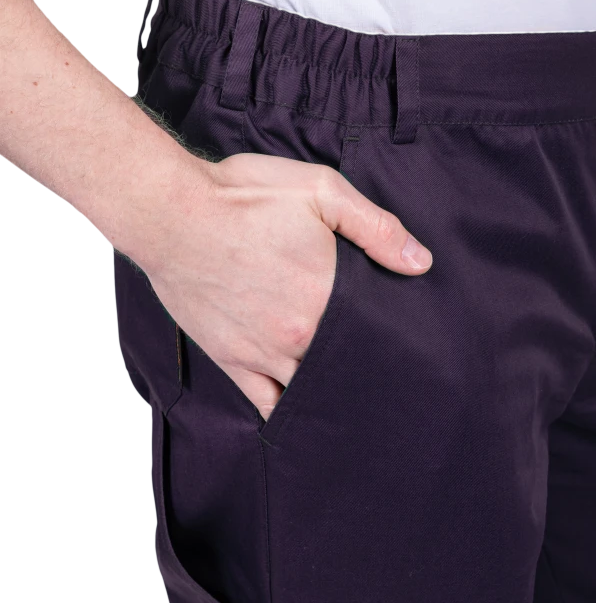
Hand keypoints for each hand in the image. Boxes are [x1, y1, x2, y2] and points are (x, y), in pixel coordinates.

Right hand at [136, 152, 432, 419]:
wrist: (168, 213)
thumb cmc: (242, 197)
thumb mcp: (320, 191)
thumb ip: (375, 228)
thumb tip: (421, 262)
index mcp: (325, 297)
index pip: (377, 336)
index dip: (394, 341)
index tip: (410, 344)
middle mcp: (297, 336)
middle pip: (347, 368)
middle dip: (367, 370)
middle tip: (389, 374)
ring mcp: (263, 354)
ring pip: (311, 392)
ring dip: (332, 392)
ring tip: (353, 393)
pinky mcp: (232, 360)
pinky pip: (267, 403)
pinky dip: (289, 412)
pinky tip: (306, 411)